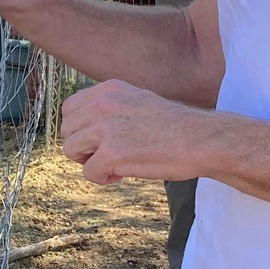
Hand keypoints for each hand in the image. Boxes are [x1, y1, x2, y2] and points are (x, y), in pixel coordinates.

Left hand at [60, 79, 210, 185]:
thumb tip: (84, 130)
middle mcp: (103, 104)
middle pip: (67, 131)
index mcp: (108, 90)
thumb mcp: (137, 102)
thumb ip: (110, 109)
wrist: (202, 141)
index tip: (100, 140)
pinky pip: (88, 172)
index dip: (81, 129)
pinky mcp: (111, 153)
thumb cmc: (174, 127)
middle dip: (83, 147)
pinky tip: (121, 175)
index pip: (69, 109)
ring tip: (114, 165)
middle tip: (108, 155)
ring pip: (70, 150)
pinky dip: (102, 178)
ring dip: (89, 162)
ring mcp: (105, 128)